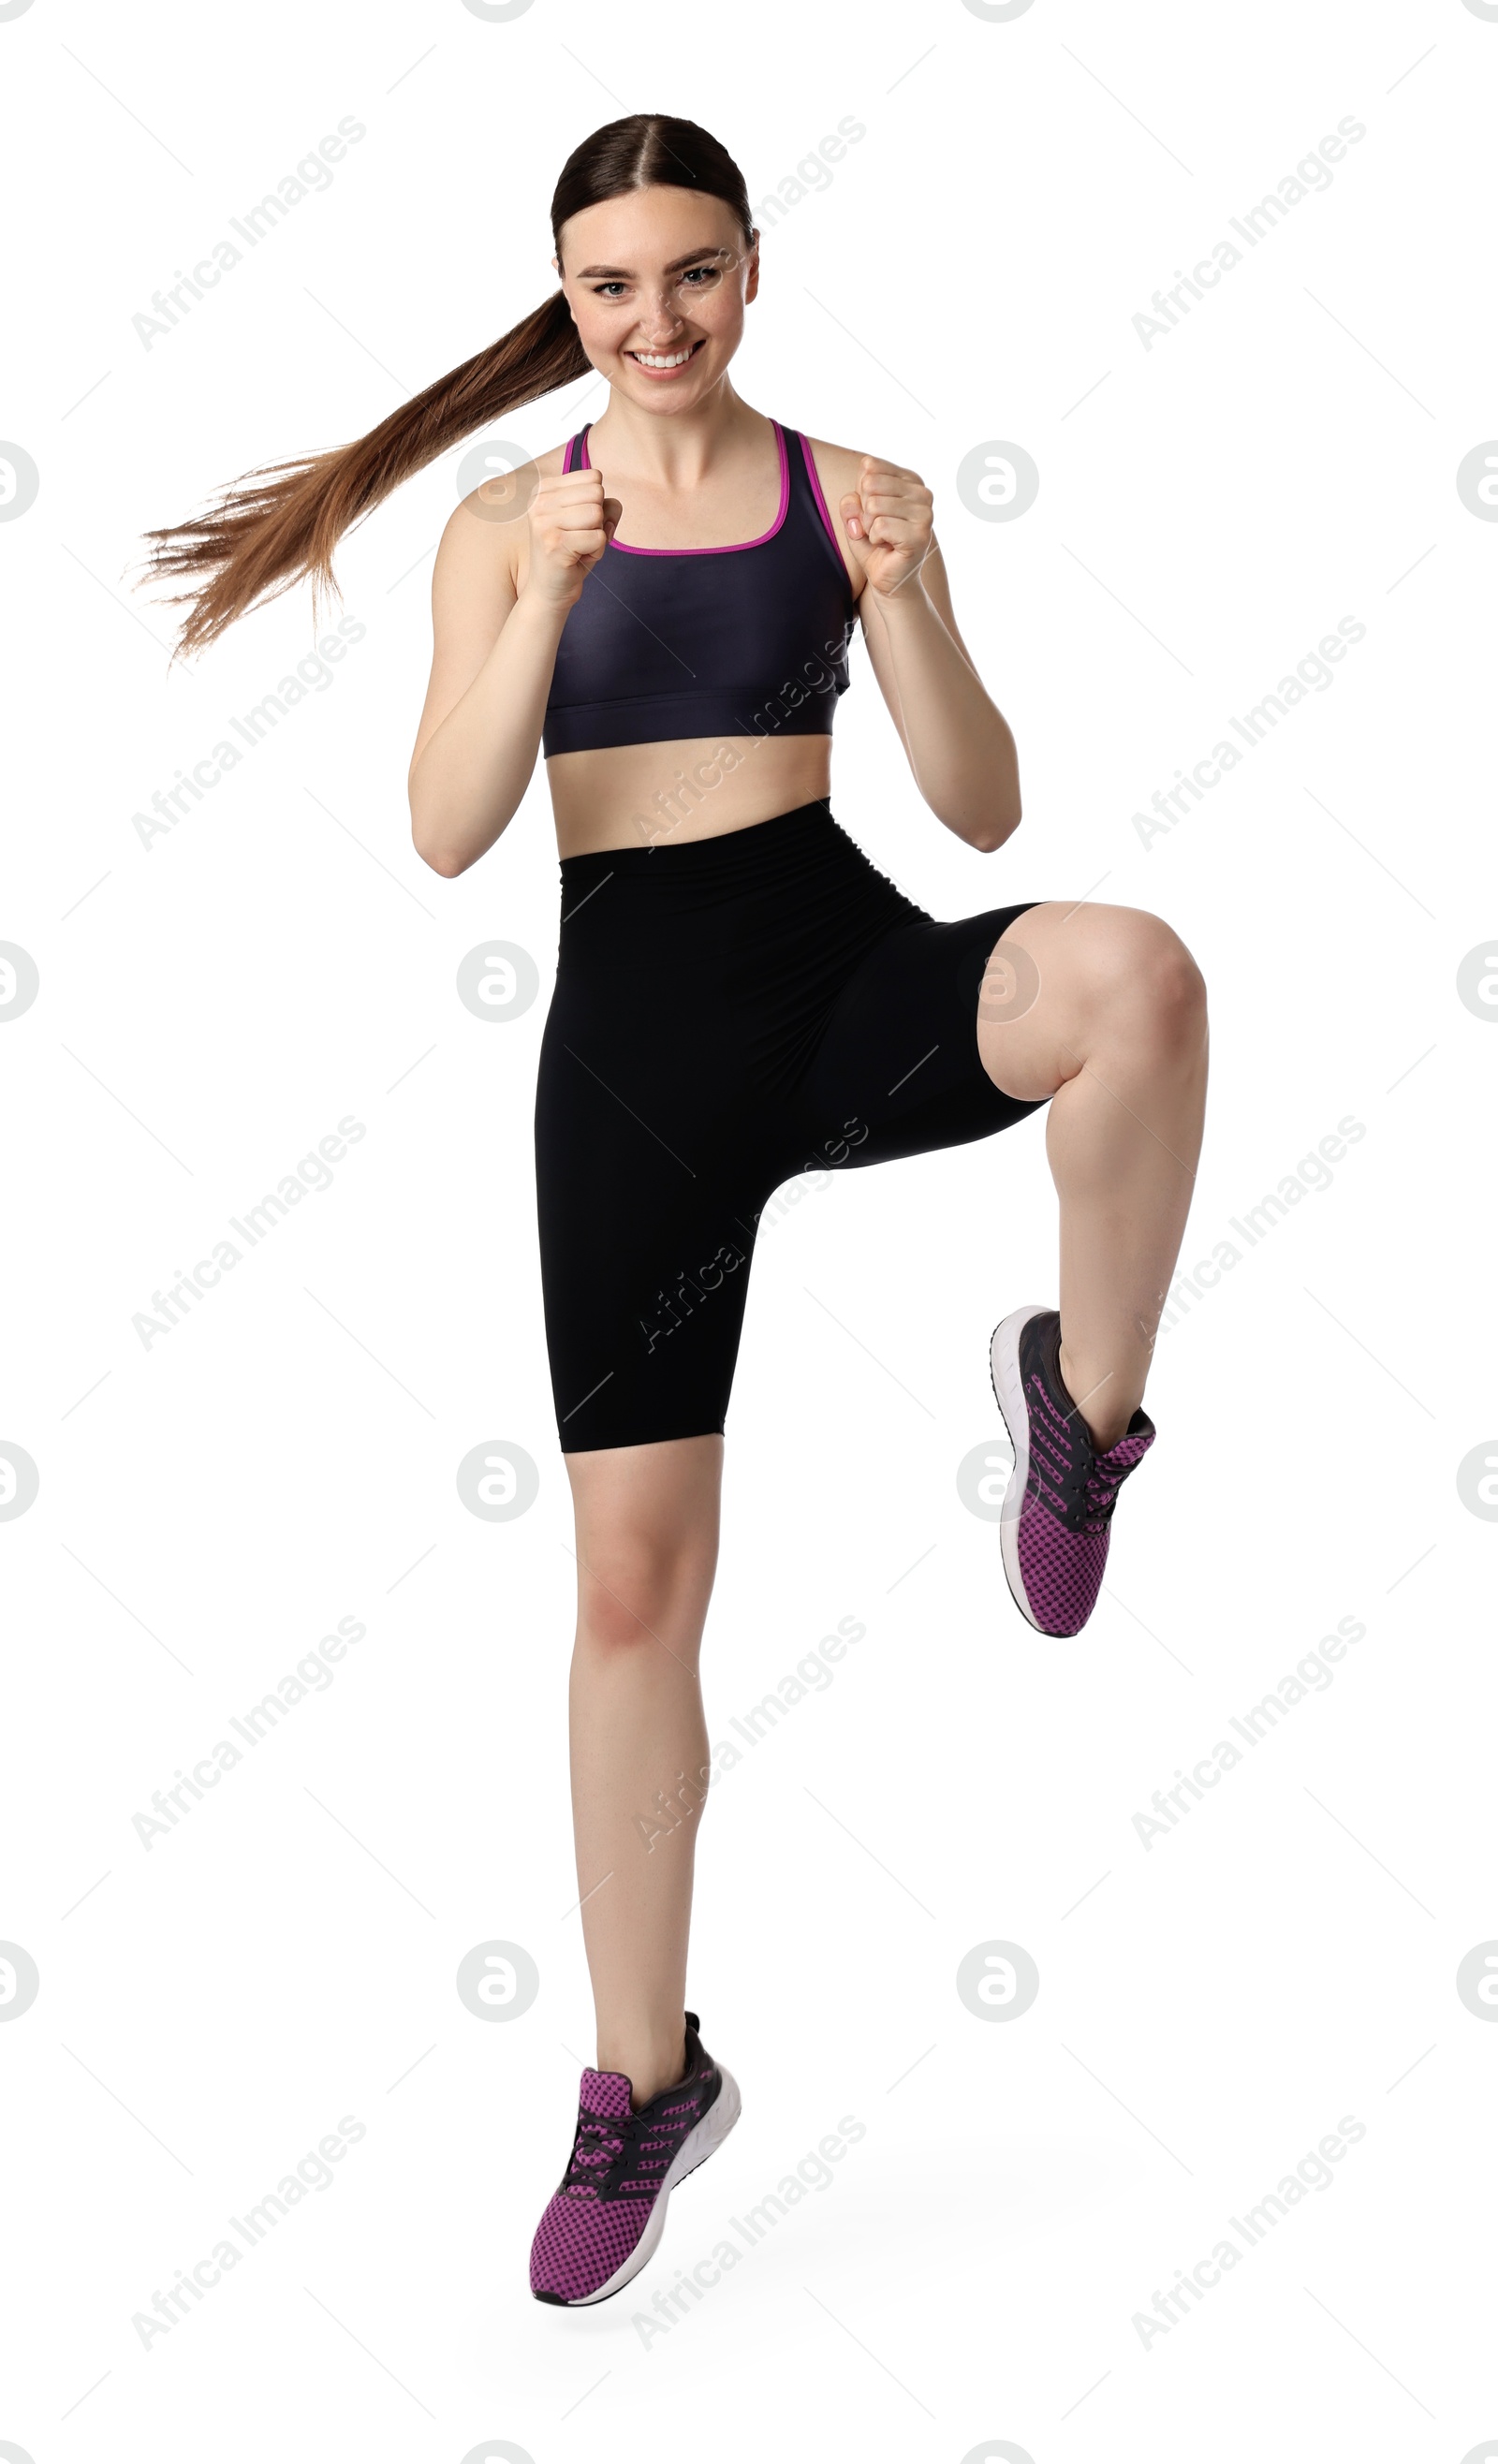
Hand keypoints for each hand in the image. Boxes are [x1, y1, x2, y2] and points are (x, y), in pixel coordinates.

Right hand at [522, 466, 620, 612]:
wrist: (550, 590)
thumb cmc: (572, 553)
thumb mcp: (590, 522)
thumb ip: (606, 506)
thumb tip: (612, 505)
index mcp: (545, 489)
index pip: (593, 476)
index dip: (597, 502)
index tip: (580, 522)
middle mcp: (540, 501)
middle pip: (596, 492)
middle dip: (598, 519)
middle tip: (581, 536)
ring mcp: (545, 522)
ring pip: (598, 514)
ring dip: (598, 536)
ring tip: (579, 547)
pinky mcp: (555, 543)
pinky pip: (599, 538)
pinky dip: (597, 552)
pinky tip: (579, 558)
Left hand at [838, 456, 933, 597]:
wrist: (888, 579)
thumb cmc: (874, 544)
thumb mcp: (855, 517)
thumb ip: (850, 502)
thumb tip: (855, 499)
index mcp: (910, 479)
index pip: (869, 466)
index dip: (860, 493)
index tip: (873, 512)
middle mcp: (922, 492)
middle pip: (870, 484)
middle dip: (863, 511)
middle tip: (876, 528)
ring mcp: (925, 513)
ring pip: (874, 505)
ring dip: (869, 527)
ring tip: (882, 538)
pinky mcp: (920, 534)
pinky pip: (880, 526)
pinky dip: (874, 539)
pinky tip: (886, 546)